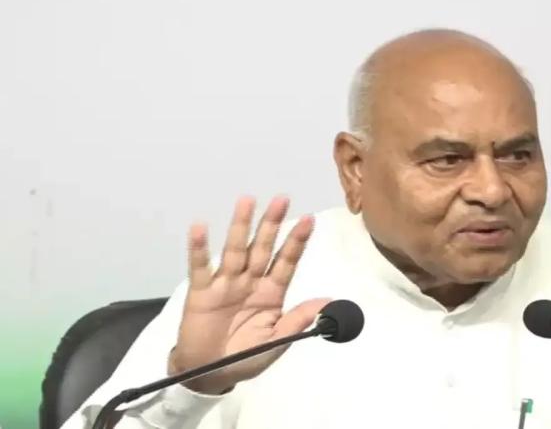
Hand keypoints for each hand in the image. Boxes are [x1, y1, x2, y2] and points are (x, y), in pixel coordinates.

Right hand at [169, 196, 329, 393]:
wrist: (210, 374)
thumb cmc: (246, 357)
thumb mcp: (277, 340)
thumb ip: (299, 319)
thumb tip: (329, 301)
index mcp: (271, 292)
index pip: (286, 261)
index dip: (296, 241)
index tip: (309, 220)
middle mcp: (250, 281)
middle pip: (262, 248)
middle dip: (272, 224)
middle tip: (282, 200)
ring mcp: (225, 284)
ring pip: (235, 250)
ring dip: (241, 226)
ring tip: (247, 201)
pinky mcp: (201, 292)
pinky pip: (200, 267)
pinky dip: (199, 248)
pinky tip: (200, 228)